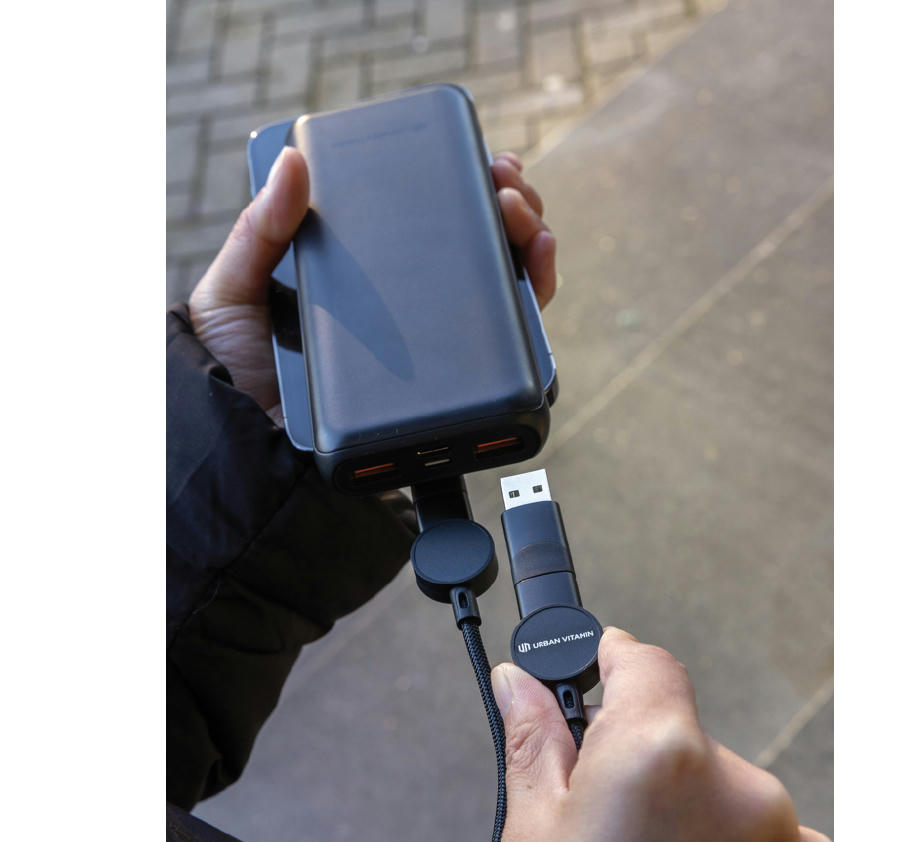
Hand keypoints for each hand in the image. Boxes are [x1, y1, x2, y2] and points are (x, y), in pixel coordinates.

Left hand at [189, 149, 556, 423]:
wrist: (250, 451)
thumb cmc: (236, 372)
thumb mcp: (235, 289)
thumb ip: (259, 230)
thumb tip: (290, 159)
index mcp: (364, 274)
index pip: (424, 221)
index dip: (464, 185)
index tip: (485, 161)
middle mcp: (406, 307)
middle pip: (474, 249)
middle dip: (508, 205)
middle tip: (509, 186)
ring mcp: (432, 348)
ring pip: (501, 290)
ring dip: (528, 244)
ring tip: (524, 219)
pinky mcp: (449, 389)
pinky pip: (507, 350)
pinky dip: (532, 303)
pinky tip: (534, 267)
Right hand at [489, 627, 833, 841]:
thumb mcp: (534, 828)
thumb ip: (535, 736)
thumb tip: (519, 680)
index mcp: (659, 750)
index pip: (647, 663)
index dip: (611, 658)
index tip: (592, 667)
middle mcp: (734, 781)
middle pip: (683, 730)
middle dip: (642, 753)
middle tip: (599, 807)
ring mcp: (779, 832)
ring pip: (724, 785)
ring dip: (691, 803)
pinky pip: (777, 833)